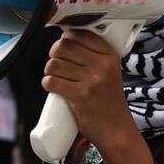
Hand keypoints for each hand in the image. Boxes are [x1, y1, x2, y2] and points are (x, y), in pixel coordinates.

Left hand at [42, 30, 135, 151]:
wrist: (116, 129)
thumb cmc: (109, 101)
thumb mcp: (110, 72)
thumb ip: (95, 57)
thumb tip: (66, 42)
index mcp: (110, 56)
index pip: (80, 34)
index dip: (66, 38)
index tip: (65, 47)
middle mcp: (102, 65)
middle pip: (64, 47)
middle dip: (54, 54)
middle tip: (57, 64)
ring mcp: (91, 80)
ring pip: (54, 64)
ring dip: (49, 70)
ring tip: (56, 77)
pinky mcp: (80, 95)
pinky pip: (52, 81)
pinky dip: (47, 83)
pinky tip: (52, 86)